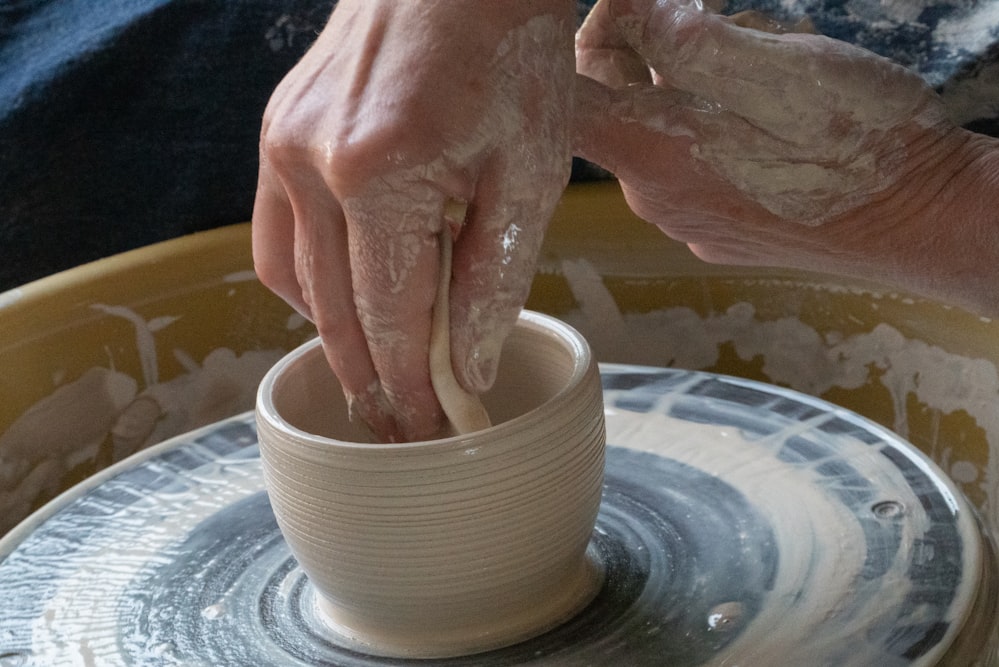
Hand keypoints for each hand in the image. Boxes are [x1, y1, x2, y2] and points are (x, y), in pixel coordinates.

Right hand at [253, 1, 574, 440]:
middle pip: (333, 312)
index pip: (386, 321)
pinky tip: (349, 294)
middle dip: (370, 379)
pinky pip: (276, 232)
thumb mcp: (529, 174)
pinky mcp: (279, 128)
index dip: (407, 390)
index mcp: (378, 175)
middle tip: (399, 426)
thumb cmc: (515, 53)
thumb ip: (493, 280)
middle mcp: (310, 162)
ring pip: (292, 279)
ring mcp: (283, 141)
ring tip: (379, 369)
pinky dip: (311, 280)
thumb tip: (464, 369)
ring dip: (334, 333)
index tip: (424, 435)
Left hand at [574, 0, 997, 309]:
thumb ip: (686, 40)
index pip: (562, 100)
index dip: (576, 44)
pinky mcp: (719, 228)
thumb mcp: (773, 67)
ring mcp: (687, 219)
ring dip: (684, 81)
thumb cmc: (854, 142)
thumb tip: (635, 13)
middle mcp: (654, 198)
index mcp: (651, 156)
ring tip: (754, 59)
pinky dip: (708, 122)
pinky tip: (766, 110)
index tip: (627, 7)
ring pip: (656, 130)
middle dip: (644, 48)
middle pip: (608, 110)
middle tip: (707, 16)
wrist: (920, 221)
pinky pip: (688, 162)